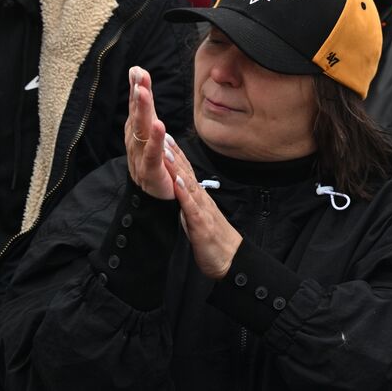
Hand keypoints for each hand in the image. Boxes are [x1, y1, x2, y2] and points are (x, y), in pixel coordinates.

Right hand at [125, 67, 173, 199]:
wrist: (155, 201)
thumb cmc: (156, 167)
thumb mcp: (152, 138)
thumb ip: (147, 115)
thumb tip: (141, 90)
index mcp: (137, 135)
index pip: (136, 108)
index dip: (137, 88)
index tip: (138, 69)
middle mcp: (136, 143)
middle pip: (137, 115)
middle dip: (138, 93)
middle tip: (139, 74)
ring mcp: (141, 157)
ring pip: (142, 131)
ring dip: (142, 110)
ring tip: (143, 92)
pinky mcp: (152, 172)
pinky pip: (154, 153)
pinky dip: (156, 139)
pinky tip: (159, 125)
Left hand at [165, 138, 242, 279]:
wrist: (230, 259)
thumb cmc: (212, 240)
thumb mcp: (197, 217)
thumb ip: (190, 202)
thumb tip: (180, 189)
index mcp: (198, 197)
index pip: (186, 171)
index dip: (175, 154)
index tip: (164, 136)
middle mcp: (201, 198)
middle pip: (186, 172)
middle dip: (173, 153)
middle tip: (161, 133)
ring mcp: (202, 210)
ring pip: (188, 184)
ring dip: (176, 167)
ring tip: (165, 150)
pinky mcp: (201, 224)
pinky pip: (191, 207)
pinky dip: (184, 193)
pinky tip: (176, 182)